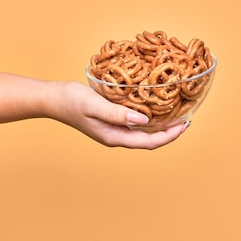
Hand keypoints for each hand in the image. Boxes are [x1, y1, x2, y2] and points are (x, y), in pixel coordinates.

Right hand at [0, 72, 187, 148]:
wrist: (53, 99)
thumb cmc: (71, 101)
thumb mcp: (95, 105)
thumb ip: (118, 114)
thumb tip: (144, 120)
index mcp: (114, 137)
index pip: (149, 142)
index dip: (170, 136)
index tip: (185, 124)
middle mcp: (117, 136)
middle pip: (150, 139)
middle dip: (170, 132)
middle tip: (187, 117)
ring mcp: (114, 129)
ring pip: (144, 132)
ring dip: (161, 124)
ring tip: (176, 112)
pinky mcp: (111, 120)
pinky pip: (136, 122)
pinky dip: (149, 116)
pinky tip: (155, 105)